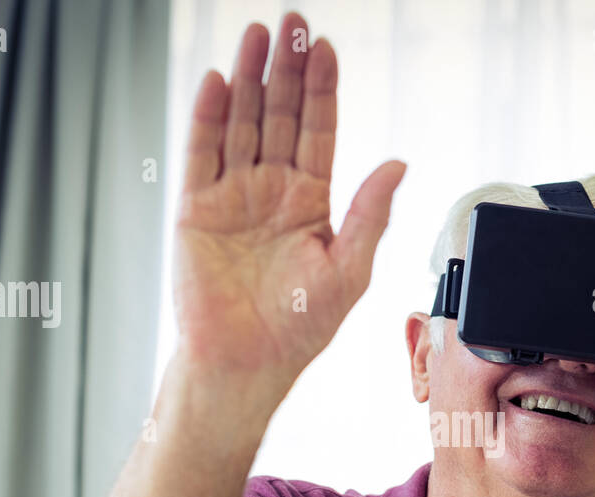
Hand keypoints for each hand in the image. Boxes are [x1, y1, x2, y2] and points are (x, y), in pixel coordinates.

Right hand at [173, 12, 405, 380]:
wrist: (245, 363)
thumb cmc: (299, 329)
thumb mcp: (349, 270)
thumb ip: (371, 214)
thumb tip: (398, 163)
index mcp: (310, 203)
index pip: (318, 132)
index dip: (322, 91)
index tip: (327, 50)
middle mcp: (271, 192)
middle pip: (279, 116)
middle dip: (286, 69)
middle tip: (292, 23)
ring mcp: (232, 197)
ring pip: (242, 124)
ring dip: (250, 80)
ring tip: (258, 36)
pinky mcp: (196, 210)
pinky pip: (203, 154)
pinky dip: (210, 117)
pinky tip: (221, 81)